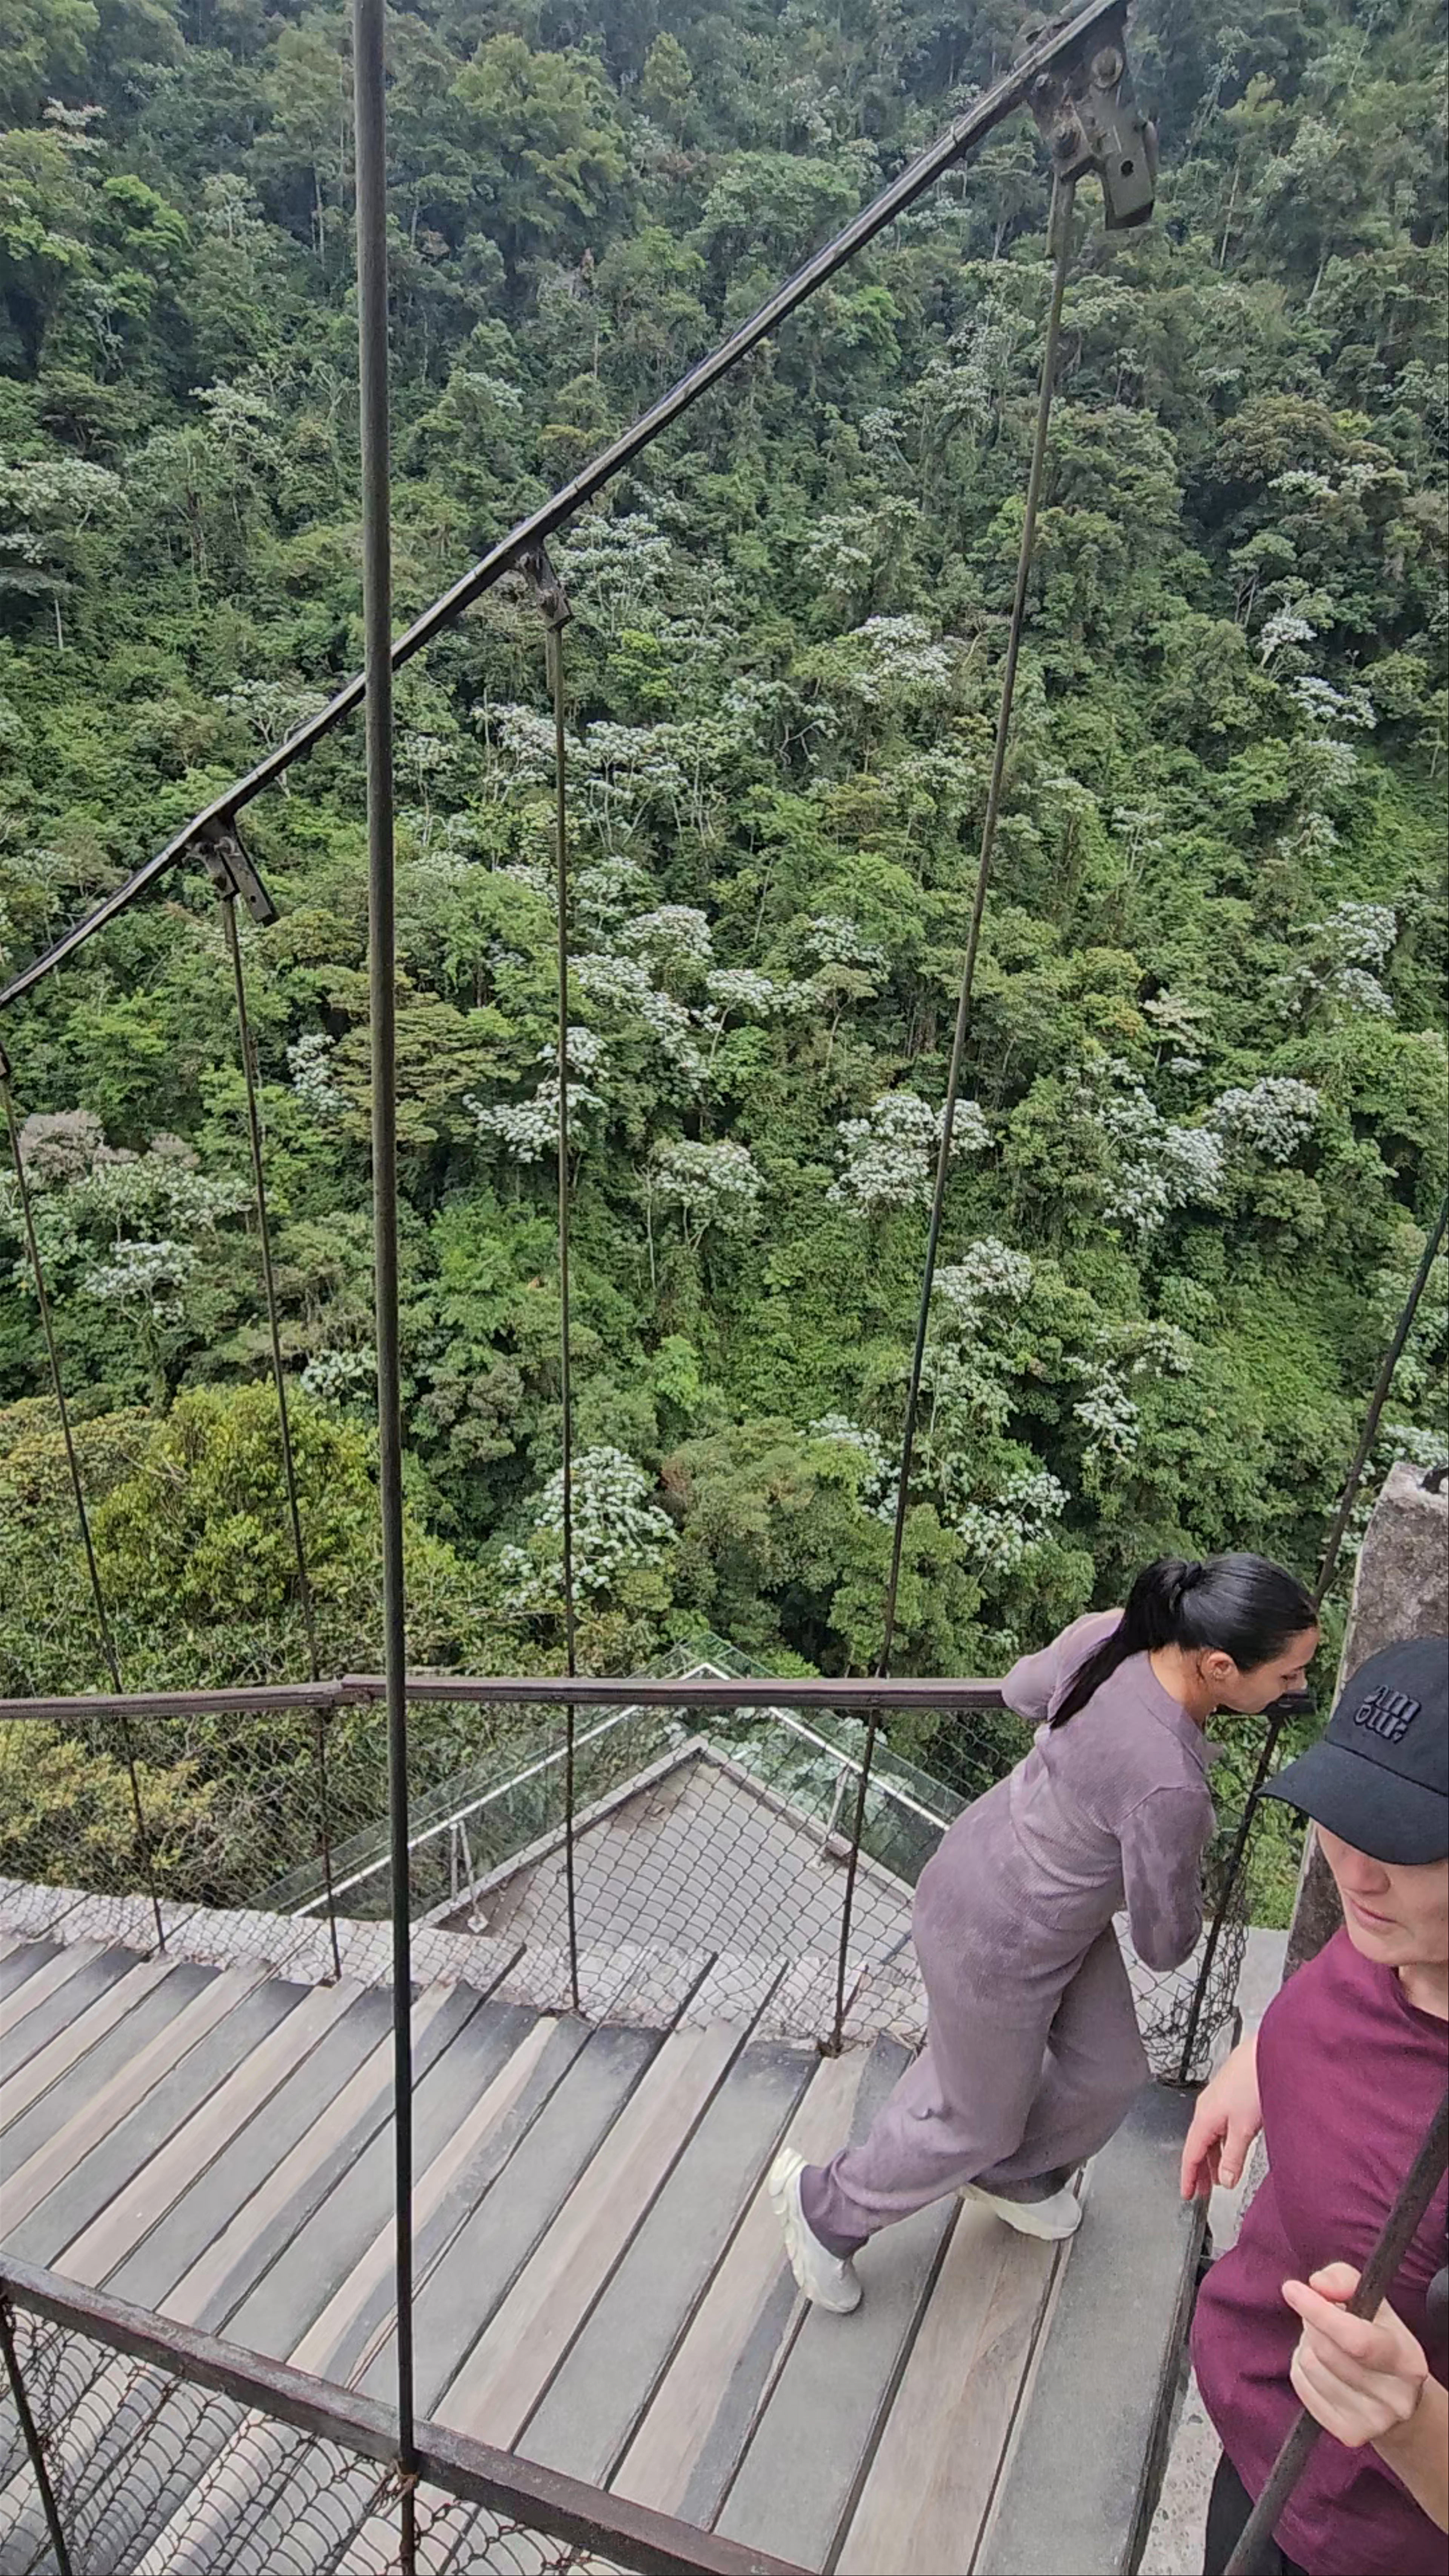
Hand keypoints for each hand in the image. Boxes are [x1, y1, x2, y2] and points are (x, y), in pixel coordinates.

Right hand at [1181, 2032, 1260, 2199]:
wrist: (1272, 2053)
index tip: (1187, 2195)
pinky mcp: (1232, 2095)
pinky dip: (1224, 2144)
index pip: (1190, 2153)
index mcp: (1204, 2116)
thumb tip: (1225, 2179)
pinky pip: (1221, 2126)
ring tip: (1220, 2177)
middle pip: (1199, 2145)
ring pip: (1211, 2136)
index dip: (1188, 2177)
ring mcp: (1220, 2100)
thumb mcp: (1243, 2128)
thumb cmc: (1255, 2082)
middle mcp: (1208, 2108)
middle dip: (1200, 2170)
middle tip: (1202, 2192)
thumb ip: (1233, 2156)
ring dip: (1213, 2157)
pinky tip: (1233, 2149)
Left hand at [1283, 2263, 1429, 2450]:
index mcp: (1407, 2361)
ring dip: (1307, 2344)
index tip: (1292, 2289)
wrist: (1397, 2399)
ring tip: (1326, 2342)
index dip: (1319, 2312)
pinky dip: (1302, 2368)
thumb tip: (1317, 2286)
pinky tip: (1321, 2365)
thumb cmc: (1380, 2339)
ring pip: (1309, 2367)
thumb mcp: (1374, 2302)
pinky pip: (1301, 2387)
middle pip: (1326, 2351)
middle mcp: (1394, 2397)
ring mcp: (1372, 2421)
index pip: (1355, 2338)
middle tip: (1320, 2316)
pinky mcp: (1349, 2434)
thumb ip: (1344, 2280)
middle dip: (1312, 2323)